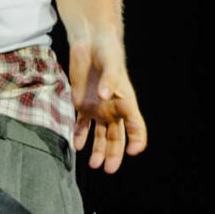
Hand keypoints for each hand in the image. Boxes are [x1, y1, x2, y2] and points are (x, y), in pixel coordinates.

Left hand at [65, 37, 148, 173]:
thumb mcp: (110, 65)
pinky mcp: (83, 105)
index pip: (137, 126)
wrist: (89, 44)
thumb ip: (108, 81)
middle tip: (109, 169)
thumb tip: (104, 96)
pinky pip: (82, 125)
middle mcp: (114, 109)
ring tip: (94, 165)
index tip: (133, 152)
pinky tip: (77, 146)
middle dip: (114, 154)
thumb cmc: (106, 53)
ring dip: (98, 150)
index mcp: (126, 102)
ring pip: (101, 135)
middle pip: (118, 137)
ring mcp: (99, 109)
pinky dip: (80, 135)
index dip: (137, 140)